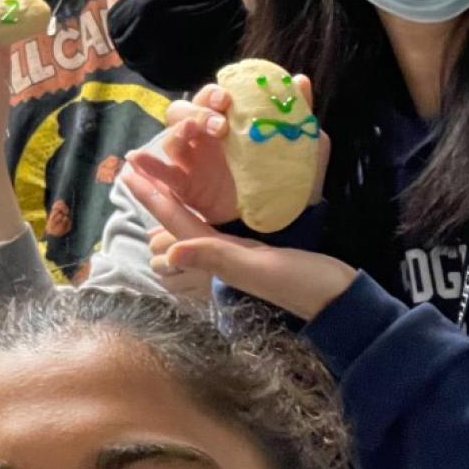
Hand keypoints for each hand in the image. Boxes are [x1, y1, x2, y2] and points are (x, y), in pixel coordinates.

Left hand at [126, 171, 354, 320]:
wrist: (340, 301)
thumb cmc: (303, 284)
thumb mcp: (259, 270)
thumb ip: (217, 259)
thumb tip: (170, 253)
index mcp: (218, 253)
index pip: (175, 220)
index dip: (151, 195)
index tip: (128, 171)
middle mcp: (221, 254)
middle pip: (175, 224)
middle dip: (155, 197)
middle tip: (139, 167)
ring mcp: (237, 253)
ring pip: (192, 228)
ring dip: (173, 205)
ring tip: (160, 178)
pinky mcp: (256, 251)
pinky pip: (216, 230)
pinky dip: (200, 213)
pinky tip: (203, 202)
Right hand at [128, 76, 326, 225]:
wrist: (289, 222)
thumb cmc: (293, 180)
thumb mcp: (304, 145)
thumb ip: (298, 113)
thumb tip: (300, 81)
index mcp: (229, 124)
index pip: (211, 99)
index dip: (213, 95)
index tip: (227, 101)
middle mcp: (205, 139)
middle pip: (184, 113)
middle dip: (195, 112)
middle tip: (217, 124)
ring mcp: (192, 162)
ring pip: (171, 139)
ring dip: (177, 132)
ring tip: (189, 133)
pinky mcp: (185, 188)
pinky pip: (162, 176)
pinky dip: (147, 167)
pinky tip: (135, 160)